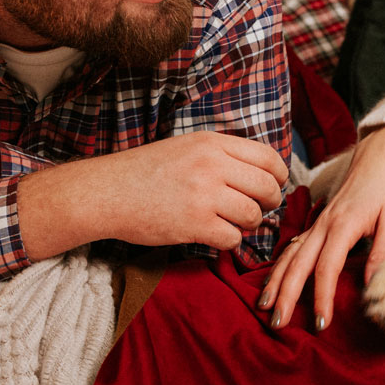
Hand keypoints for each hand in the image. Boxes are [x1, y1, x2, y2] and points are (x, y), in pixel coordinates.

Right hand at [20, 131, 288, 256]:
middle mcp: (212, 165)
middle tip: (259, 209)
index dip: (278, 175)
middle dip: (269, 202)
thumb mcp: (186, 147)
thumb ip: (221, 154)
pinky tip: (215, 235)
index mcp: (212, 143)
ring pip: (253, 215)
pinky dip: (229, 241)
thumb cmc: (145, 171)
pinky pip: (233, 238)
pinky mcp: (194, 224)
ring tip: (233, 223)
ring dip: (248, 224)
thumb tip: (261, 171)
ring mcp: (204, 195)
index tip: (273, 185)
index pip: (268, 157)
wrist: (106, 192)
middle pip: (267, 187)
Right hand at [260, 126, 384, 332]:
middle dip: (285, 295)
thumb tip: (368, 286)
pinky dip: (279, 266)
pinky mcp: (317, 223)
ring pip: (289, 255)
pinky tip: (271, 282)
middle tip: (276, 324)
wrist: (377, 156)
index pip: (327, 268)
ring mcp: (318, 223)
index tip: (320, 323)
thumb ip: (381, 252)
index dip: (321, 297)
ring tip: (263, 306)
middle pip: (298, 264)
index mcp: (343, 225)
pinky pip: (292, 246)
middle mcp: (324, 225)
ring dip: (275, 281)